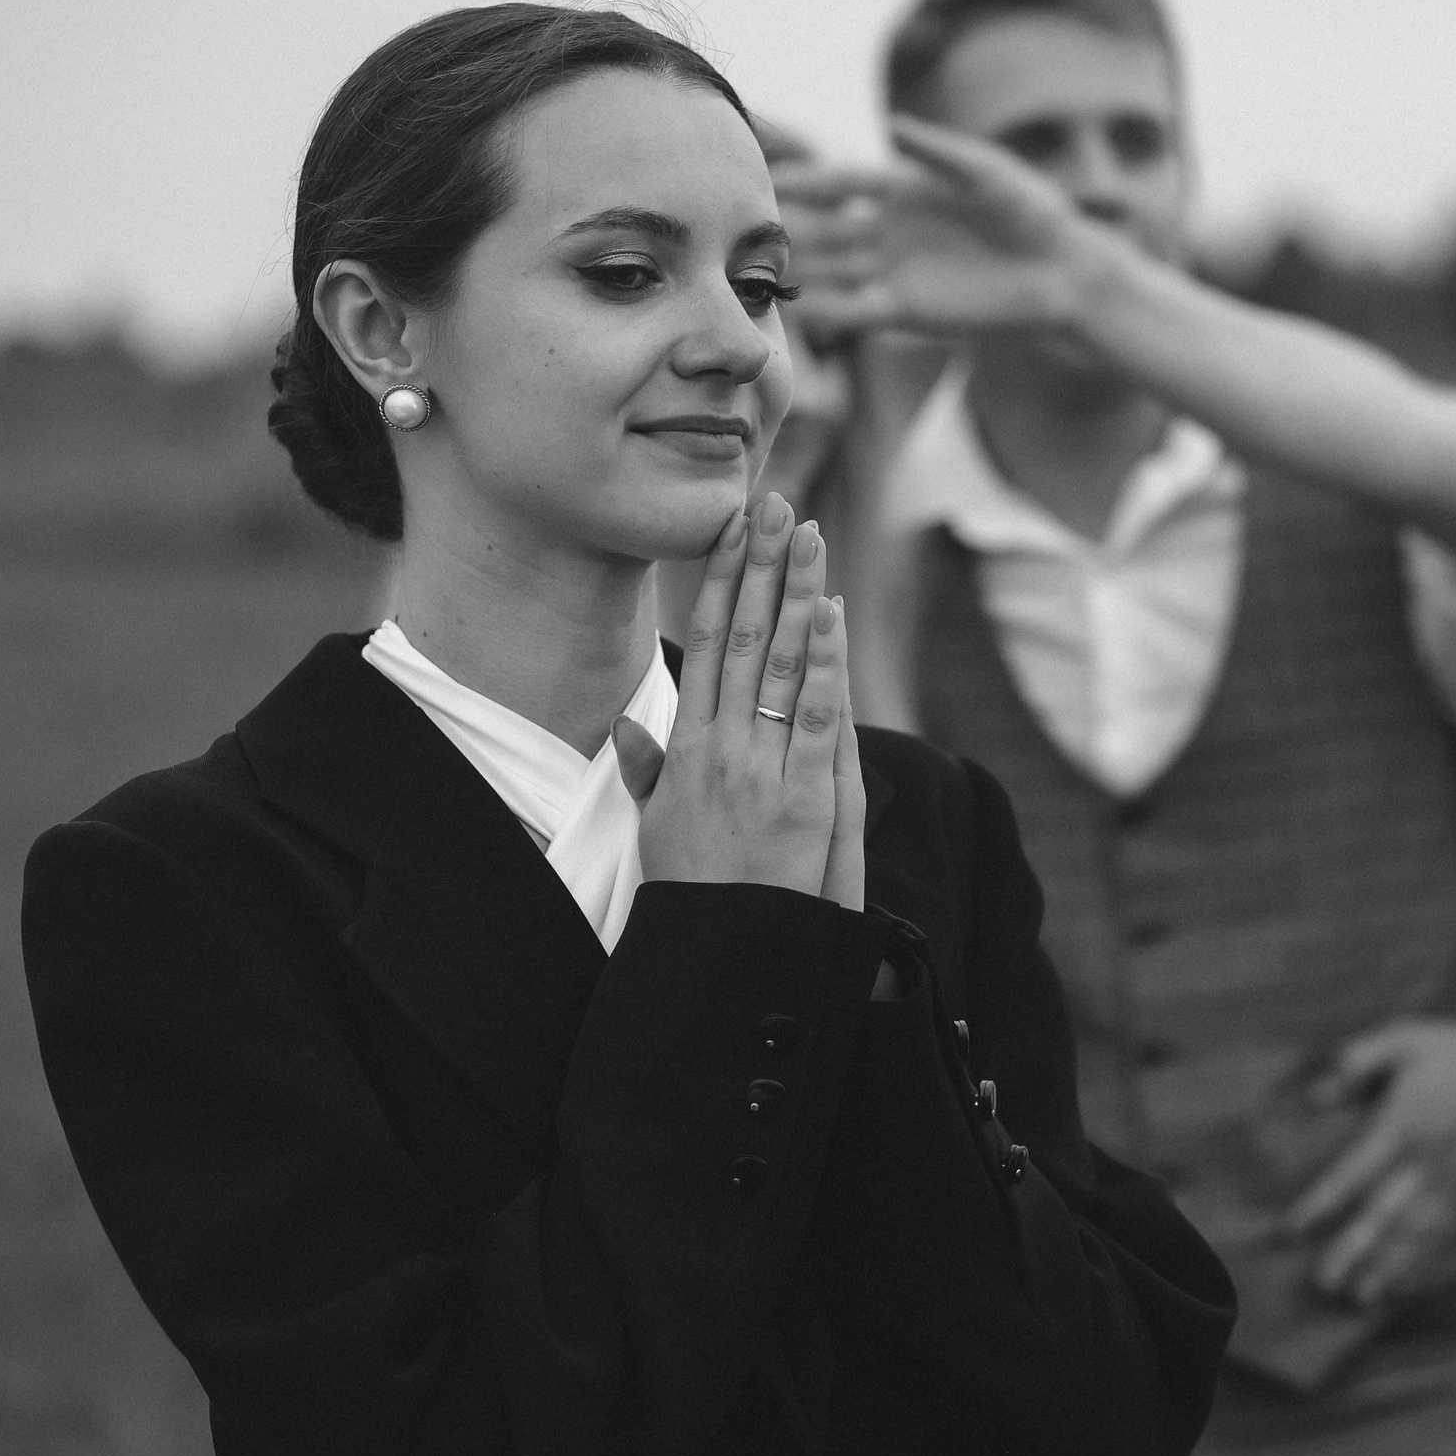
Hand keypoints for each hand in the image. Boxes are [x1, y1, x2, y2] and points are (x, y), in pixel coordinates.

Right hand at [615, 493, 864, 907]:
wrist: (721, 951)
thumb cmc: (693, 891)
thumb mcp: (657, 826)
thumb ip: (646, 771)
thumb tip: (625, 730)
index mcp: (688, 747)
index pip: (706, 644)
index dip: (721, 582)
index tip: (734, 530)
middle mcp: (722, 747)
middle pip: (744, 638)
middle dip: (763, 567)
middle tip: (778, 505)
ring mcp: (763, 768)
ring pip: (782, 665)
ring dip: (799, 594)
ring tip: (811, 537)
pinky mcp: (806, 796)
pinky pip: (818, 716)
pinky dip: (826, 661)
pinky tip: (829, 612)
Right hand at [774, 115, 1128, 339]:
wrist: (1063, 276)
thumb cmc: (1035, 213)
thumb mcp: (991, 174)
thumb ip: (942, 153)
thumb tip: (892, 126)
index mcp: (905, 189)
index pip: (842, 182)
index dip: (806, 180)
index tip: (767, 177)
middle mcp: (890, 229)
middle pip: (825, 226)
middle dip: (785, 227)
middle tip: (740, 229)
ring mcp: (894, 270)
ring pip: (831, 269)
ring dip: (794, 272)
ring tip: (750, 273)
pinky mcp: (906, 311)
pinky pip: (854, 310)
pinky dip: (825, 312)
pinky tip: (795, 314)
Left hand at [1282, 1019, 1455, 1306]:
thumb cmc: (1447, 1049)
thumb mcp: (1398, 1038)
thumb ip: (1354, 1064)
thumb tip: (1311, 1097)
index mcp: (1401, 1125)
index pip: (1353, 1174)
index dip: (1321, 1204)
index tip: (1291, 1230)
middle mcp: (1426, 1161)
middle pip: (1384, 1215)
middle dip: (1353, 1250)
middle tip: (1324, 1283)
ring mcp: (1452, 1180)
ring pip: (1416, 1233)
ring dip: (1389, 1266)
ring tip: (1362, 1296)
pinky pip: (1447, 1233)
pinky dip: (1426, 1261)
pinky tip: (1406, 1283)